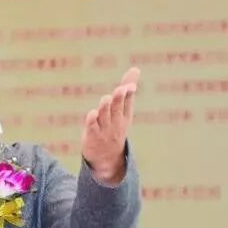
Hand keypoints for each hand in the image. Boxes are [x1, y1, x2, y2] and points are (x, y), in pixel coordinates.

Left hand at [81, 67, 137, 183]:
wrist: (107, 159)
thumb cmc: (115, 128)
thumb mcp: (124, 111)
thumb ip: (127, 90)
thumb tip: (135, 69)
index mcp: (124, 116)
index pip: (127, 103)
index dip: (128, 94)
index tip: (130, 86)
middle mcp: (115, 122)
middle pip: (117, 109)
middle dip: (119, 99)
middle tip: (121, 89)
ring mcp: (104, 129)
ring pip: (104, 116)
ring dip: (105, 107)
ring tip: (106, 98)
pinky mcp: (91, 135)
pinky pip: (92, 127)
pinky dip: (92, 120)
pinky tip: (92, 113)